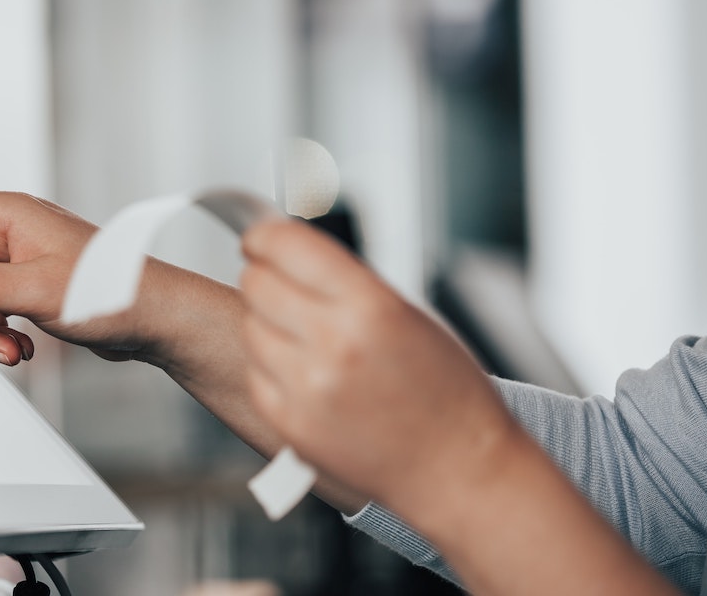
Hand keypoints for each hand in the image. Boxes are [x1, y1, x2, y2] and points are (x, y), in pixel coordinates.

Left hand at [235, 219, 520, 508]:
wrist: (456, 470)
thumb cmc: (445, 394)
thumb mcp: (409, 316)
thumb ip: (346, 284)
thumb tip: (290, 253)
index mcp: (370, 307)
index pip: (286, 245)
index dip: (264, 237)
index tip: (259, 239)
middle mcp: (333, 344)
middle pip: (257, 283)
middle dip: (264, 277)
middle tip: (280, 285)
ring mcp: (306, 387)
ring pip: (250, 326)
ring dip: (267, 323)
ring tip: (305, 337)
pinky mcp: (289, 422)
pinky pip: (256, 372)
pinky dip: (271, 366)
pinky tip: (305, 373)